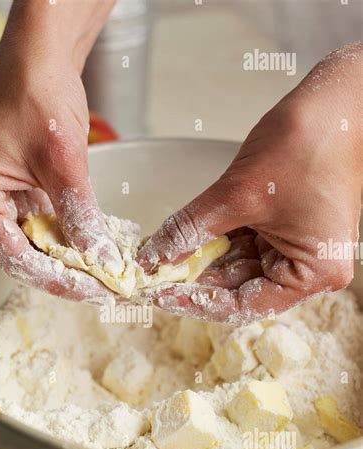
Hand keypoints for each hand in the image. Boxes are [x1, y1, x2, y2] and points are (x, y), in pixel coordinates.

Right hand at [0, 0, 118, 301]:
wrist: (41, 56)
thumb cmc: (36, 93)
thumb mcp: (63, 162)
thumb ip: (80, 216)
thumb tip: (103, 260)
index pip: (12, 254)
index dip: (55, 278)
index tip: (90, 291)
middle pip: (23, 253)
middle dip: (65, 271)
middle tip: (102, 288)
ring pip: (36, 243)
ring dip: (70, 258)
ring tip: (104, 275)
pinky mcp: (19, 191)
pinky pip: (45, 224)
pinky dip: (70, 236)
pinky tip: (96, 250)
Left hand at [137, 44, 361, 322]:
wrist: (338, 100)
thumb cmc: (308, 142)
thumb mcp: (237, 193)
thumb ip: (192, 230)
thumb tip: (155, 256)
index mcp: (313, 273)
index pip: (245, 305)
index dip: (198, 302)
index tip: (163, 295)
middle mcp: (308, 267)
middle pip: (240, 287)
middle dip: (196, 279)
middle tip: (154, 277)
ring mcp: (297, 247)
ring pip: (237, 265)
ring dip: (201, 260)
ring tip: (162, 257)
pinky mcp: (285, 227)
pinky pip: (243, 243)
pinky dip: (214, 240)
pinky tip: (184, 241)